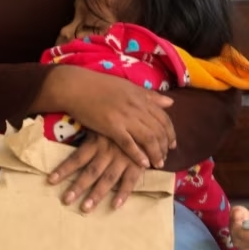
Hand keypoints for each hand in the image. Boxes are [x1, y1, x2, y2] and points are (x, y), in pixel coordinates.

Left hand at [48, 133, 145, 212]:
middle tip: (66, 200)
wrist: (144, 122)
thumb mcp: (98, 125)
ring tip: (85, 208)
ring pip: (108, 179)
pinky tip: (115, 206)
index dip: (64, 169)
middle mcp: (108, 152)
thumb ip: (84, 135)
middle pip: (91, 172)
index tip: (50, 180)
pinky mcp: (137, 165)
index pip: (76, 158)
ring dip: (96, 195)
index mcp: (96, 142)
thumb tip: (64, 134)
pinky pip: (130, 181)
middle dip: (78, 187)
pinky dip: (123, 194)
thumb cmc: (115, 125)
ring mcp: (123, 159)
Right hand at [51, 67, 175, 168]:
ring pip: (148, 138)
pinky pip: (129, 144)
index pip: (164, 118)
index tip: (171, 144)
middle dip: (164, 146)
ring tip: (158, 164)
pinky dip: (138, 155)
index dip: (170, 133)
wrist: (77, 87)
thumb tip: (170, 102)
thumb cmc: (99, 85)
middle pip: (159, 131)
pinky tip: (143, 164)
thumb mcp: (128, 87)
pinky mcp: (112, 127)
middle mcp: (137, 108)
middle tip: (165, 158)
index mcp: (142, 98)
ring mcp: (125, 118)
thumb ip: (149, 96)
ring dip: (156, 153)